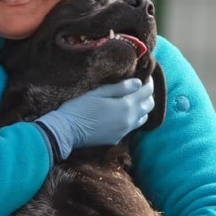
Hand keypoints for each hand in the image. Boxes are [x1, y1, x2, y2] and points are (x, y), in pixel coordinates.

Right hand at [34, 78, 153, 157]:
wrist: (66, 131)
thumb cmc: (79, 107)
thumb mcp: (99, 92)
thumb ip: (120, 87)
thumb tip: (138, 83)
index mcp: (126, 105)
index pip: (146, 91)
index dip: (148, 82)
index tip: (144, 75)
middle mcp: (129, 120)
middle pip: (149, 105)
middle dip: (148, 94)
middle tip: (140, 87)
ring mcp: (124, 131)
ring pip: (143, 118)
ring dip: (142, 108)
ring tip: (134, 100)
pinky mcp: (117, 139)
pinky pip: (132, 127)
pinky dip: (133, 118)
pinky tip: (123, 113)